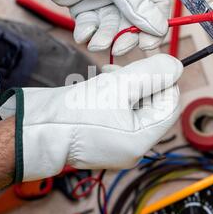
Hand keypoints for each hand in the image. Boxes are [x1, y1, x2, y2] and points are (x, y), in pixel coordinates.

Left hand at [0, 0, 169, 55]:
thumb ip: (136, 4)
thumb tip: (159, 29)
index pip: (155, 3)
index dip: (154, 25)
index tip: (148, 44)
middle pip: (134, 21)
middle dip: (125, 36)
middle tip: (118, 48)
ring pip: (112, 26)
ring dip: (105, 37)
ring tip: (95, 43)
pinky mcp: (86, 7)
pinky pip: (92, 26)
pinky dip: (88, 32)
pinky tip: (82, 33)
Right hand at [0, 54, 182, 181]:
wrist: (35, 131)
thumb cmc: (73, 112)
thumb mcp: (118, 84)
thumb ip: (152, 73)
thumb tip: (177, 66)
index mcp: (142, 141)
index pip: (170, 105)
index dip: (163, 80)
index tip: (147, 63)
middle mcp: (134, 150)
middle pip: (154, 107)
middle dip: (140, 83)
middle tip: (120, 70)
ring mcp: (118, 148)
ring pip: (135, 109)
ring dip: (125, 88)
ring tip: (106, 77)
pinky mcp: (104, 142)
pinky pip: (120, 117)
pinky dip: (114, 100)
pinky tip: (99, 89)